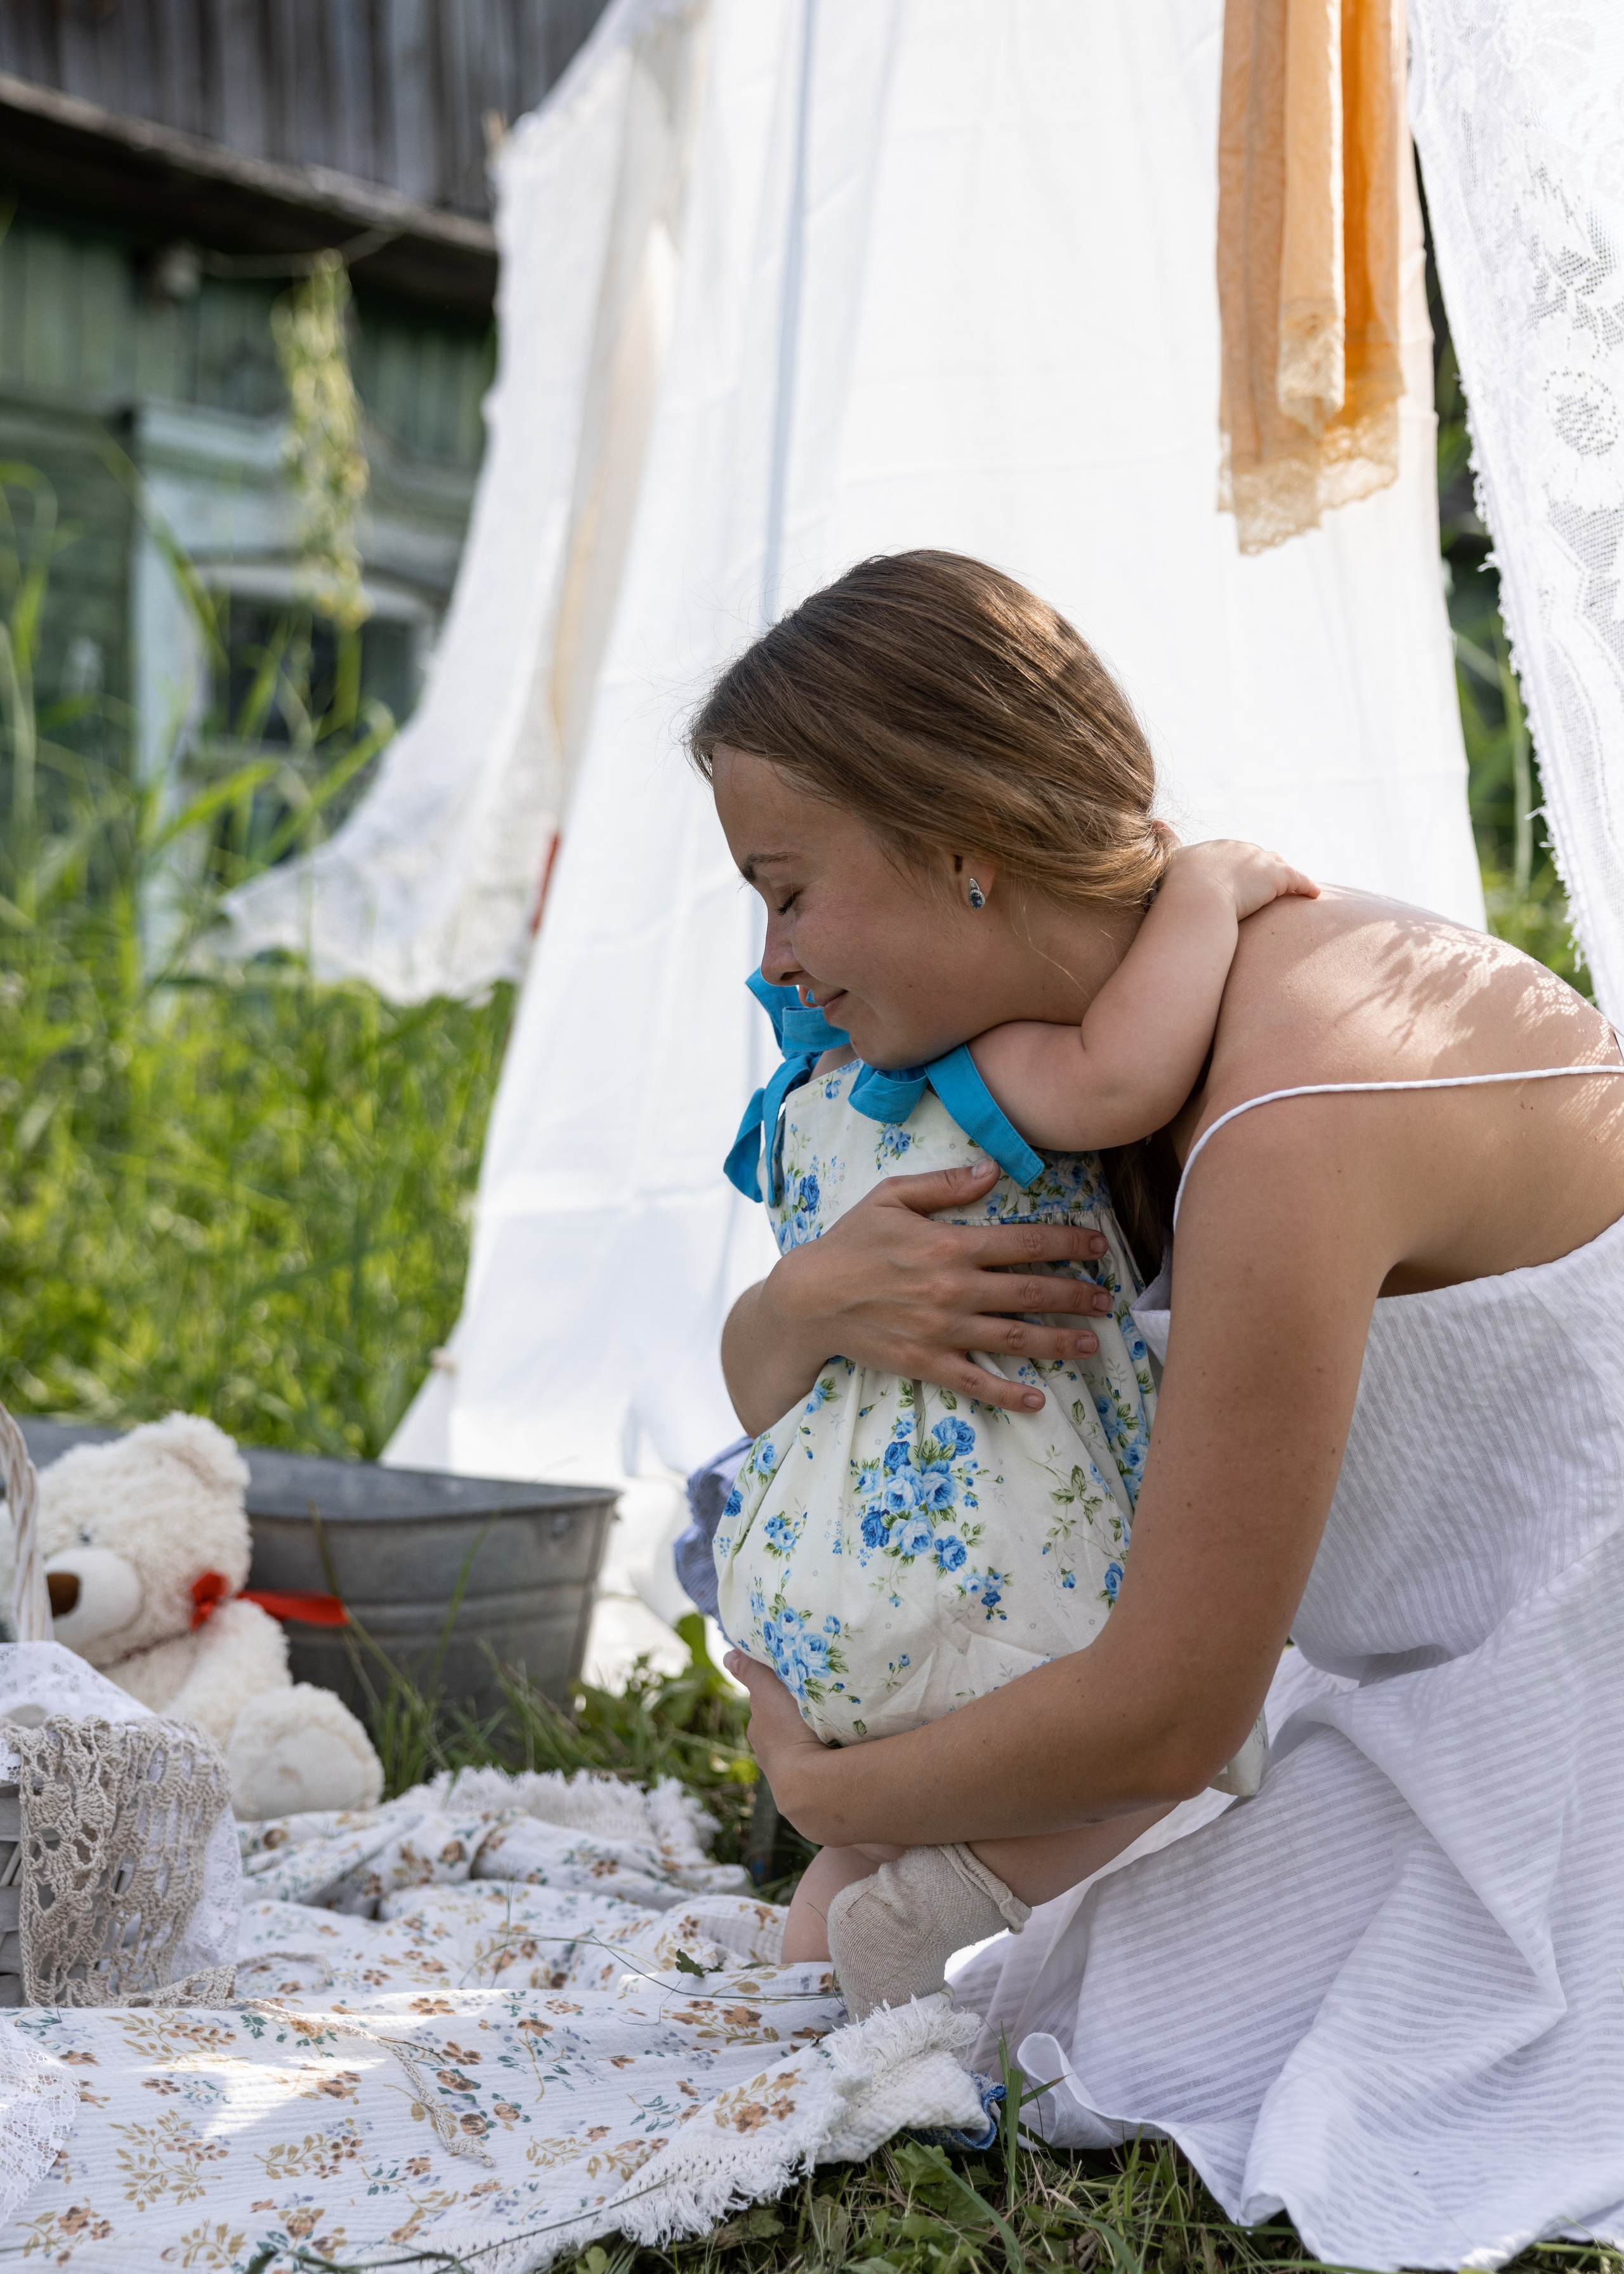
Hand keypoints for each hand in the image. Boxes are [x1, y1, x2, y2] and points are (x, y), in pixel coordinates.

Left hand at [724, 1650, 829, 1830]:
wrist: (811, 1784)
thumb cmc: (788, 1732)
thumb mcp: (768, 1691)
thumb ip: (751, 1672)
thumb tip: (729, 1655)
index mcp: (759, 1732)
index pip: (766, 1710)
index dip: (779, 1698)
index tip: (796, 1689)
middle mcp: (769, 1758)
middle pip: (783, 1732)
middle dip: (798, 1722)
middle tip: (821, 1708)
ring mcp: (789, 1780)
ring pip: (802, 1752)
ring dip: (814, 1743)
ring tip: (836, 1734)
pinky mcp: (811, 1796)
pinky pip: (819, 1771)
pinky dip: (827, 1761)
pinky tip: (842, 1755)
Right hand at [753, 1160, 1114, 1419]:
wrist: (808, 1298)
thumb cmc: (850, 1243)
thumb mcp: (890, 1197)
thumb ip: (944, 1185)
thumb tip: (992, 1169)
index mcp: (951, 1244)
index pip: (1025, 1243)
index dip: (1068, 1244)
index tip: (1097, 1246)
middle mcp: (955, 1288)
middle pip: (1031, 1292)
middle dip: (1075, 1296)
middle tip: (1106, 1300)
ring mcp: (943, 1330)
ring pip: (1015, 1338)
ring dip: (1058, 1342)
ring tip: (1090, 1344)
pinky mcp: (927, 1362)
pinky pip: (977, 1382)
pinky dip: (1010, 1394)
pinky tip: (1038, 1400)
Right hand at [1166, 839, 1318, 923]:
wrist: (1196, 898)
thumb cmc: (1178, 885)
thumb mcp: (1169, 858)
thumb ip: (1165, 839)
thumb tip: (1154, 821)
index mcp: (1217, 847)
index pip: (1233, 853)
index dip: (1238, 864)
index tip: (1241, 873)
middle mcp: (1241, 849)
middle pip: (1259, 857)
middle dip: (1265, 868)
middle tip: (1271, 881)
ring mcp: (1260, 861)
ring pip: (1280, 866)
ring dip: (1287, 875)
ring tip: (1294, 885)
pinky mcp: (1278, 877)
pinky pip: (1298, 881)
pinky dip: (1307, 886)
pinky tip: (1314, 894)